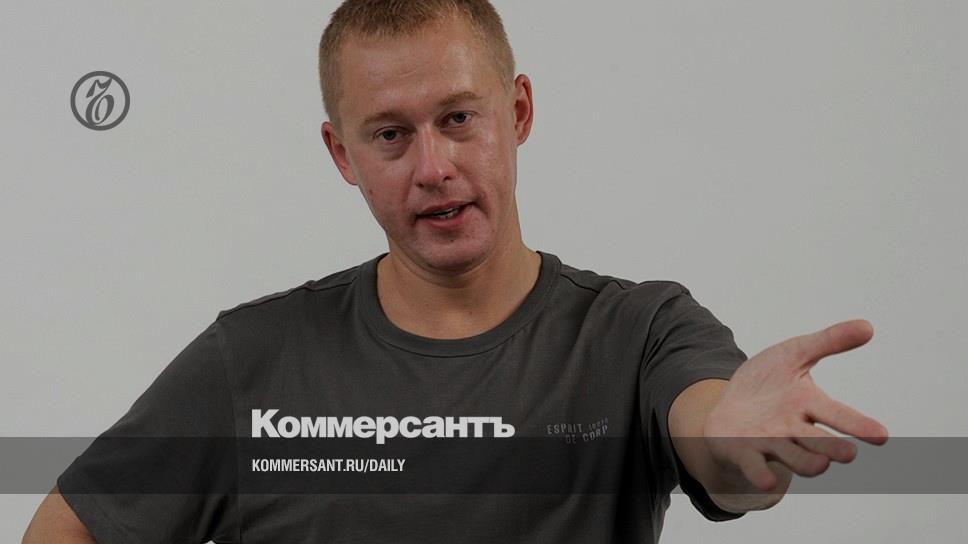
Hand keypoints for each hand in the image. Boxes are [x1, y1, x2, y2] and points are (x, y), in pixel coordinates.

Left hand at [703, 319, 888, 491]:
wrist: (726, 407)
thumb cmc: (766, 383)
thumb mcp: (792, 354)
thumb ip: (827, 342)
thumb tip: (868, 326)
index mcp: (808, 405)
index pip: (838, 415)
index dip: (859, 425)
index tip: (881, 435)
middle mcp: (794, 429)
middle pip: (818, 442)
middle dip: (832, 448)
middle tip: (848, 454)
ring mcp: (769, 443)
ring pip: (793, 458)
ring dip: (805, 462)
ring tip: (820, 465)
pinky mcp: (744, 453)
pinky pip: (754, 467)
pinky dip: (761, 474)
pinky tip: (769, 479)